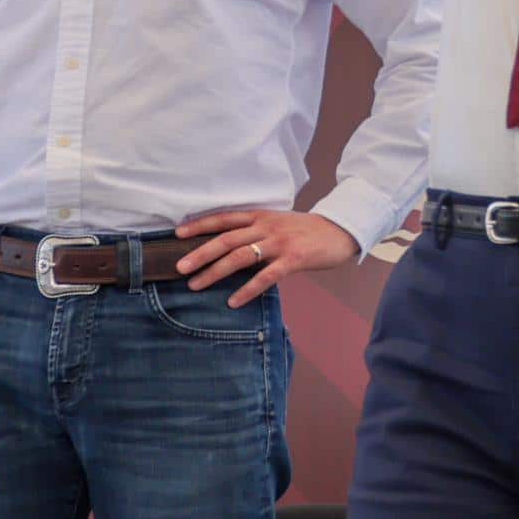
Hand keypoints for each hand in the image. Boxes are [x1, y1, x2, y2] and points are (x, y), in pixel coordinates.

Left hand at [172, 208, 361, 305]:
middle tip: (179, 267)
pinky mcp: (294, 259)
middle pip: (227, 239)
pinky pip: (266, 276)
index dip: (200, 225)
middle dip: (201, 253)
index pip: (224, 218)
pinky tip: (234, 301)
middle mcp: (266, 227)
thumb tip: (228, 247)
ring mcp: (280, 243)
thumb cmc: (307, 231)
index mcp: (261, 216)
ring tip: (196, 284)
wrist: (341, 230)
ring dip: (215, 272)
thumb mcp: (279, 223)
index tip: (178, 234)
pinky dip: (247, 289)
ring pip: (241, 256)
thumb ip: (256, 231)